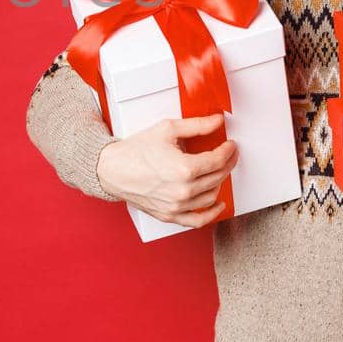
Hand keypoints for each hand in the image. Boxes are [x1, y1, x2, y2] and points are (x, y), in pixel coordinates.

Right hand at [96, 114, 238, 227]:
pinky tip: (218, 204)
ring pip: (211, 196)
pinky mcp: (170, 215)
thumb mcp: (167, 130)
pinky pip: (198, 220)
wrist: (112, 169)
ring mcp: (177, 206)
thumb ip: (196, 126)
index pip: (218, 160)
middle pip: (217, 177)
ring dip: (220, 182)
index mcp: (184, 169)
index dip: (228, 151)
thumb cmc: (135, 151)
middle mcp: (183, 190)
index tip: (230, 146)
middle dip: (227, 163)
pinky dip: (212, 213)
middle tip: (229, 155)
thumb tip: (216, 121)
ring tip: (220, 171)